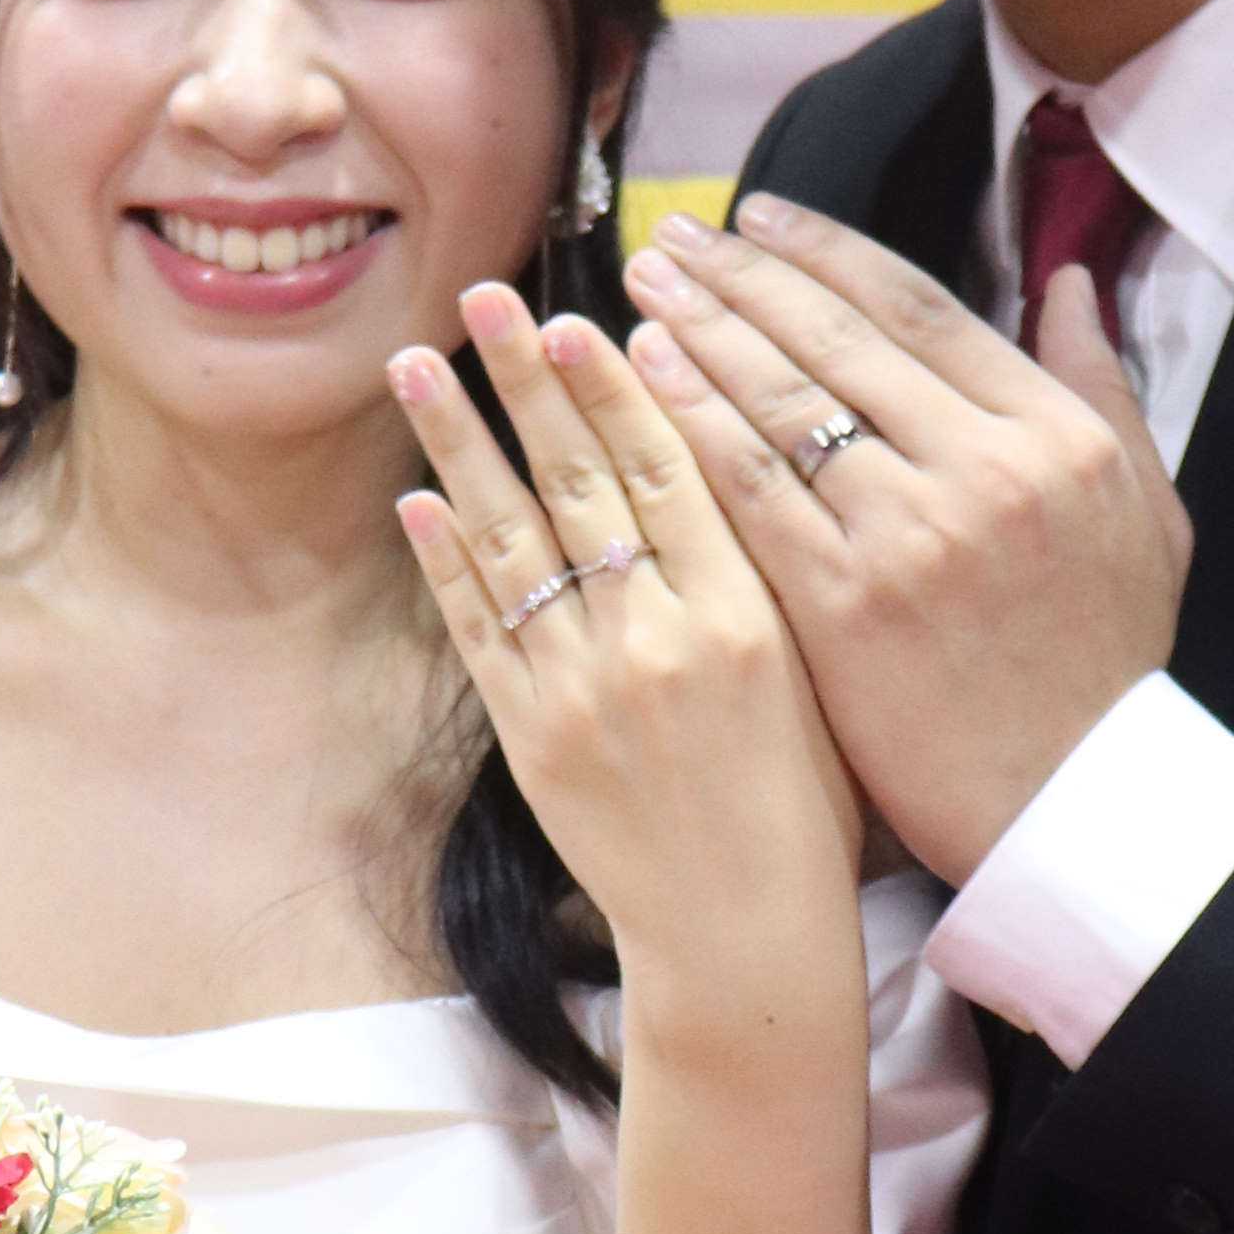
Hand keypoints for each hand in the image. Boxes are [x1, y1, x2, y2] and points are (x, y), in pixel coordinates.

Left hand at [390, 276, 863, 999]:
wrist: (746, 936)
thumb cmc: (808, 812)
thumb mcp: (820, 680)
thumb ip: (771, 579)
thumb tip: (725, 472)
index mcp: (745, 615)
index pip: (669, 470)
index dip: (616, 386)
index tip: (577, 315)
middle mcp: (658, 638)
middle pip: (581, 481)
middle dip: (526, 380)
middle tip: (482, 296)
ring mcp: (584, 688)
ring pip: (512, 539)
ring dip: (457, 444)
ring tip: (413, 366)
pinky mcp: (533, 739)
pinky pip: (479, 631)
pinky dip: (446, 561)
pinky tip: (419, 498)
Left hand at [618, 199, 1191, 886]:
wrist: (1067, 801)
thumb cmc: (1105, 661)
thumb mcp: (1147, 510)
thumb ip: (1102, 384)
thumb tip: (1067, 279)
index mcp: (1055, 434)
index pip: (919, 308)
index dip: (827, 252)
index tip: (760, 218)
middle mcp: (985, 468)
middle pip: (838, 339)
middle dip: (743, 276)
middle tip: (671, 234)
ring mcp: (911, 534)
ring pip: (785, 401)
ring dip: (701, 330)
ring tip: (641, 286)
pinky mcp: (845, 602)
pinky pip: (751, 489)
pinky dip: (692, 423)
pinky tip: (644, 380)